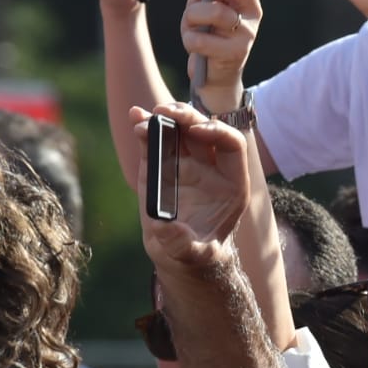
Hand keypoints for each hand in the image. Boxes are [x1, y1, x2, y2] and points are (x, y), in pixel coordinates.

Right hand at [131, 104, 250, 273]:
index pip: (232, 145)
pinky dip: (146, 128)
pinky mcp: (161, 166)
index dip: (217, 132)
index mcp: (231, 182)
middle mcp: (209, 167)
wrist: (180, 253)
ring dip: (164, 117)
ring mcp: (185, 164)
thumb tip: (166, 226)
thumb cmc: (196, 252)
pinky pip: (155, 141)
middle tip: (165, 113)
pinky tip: (135, 117)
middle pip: (204, 129)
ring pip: (179, 130)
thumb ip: (182, 243)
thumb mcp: (193, 254)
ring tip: (145, 115)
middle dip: (187, 116)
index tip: (196, 130)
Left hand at [181, 0, 262, 111]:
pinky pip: (200, 38)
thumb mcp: (208, 4)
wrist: (214, 75)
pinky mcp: (235, 54)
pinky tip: (194, 46)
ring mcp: (247, 34)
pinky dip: (189, 40)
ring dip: (191, 16)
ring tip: (190, 26)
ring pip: (213, 11)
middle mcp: (254, 13)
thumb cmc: (209, 33)